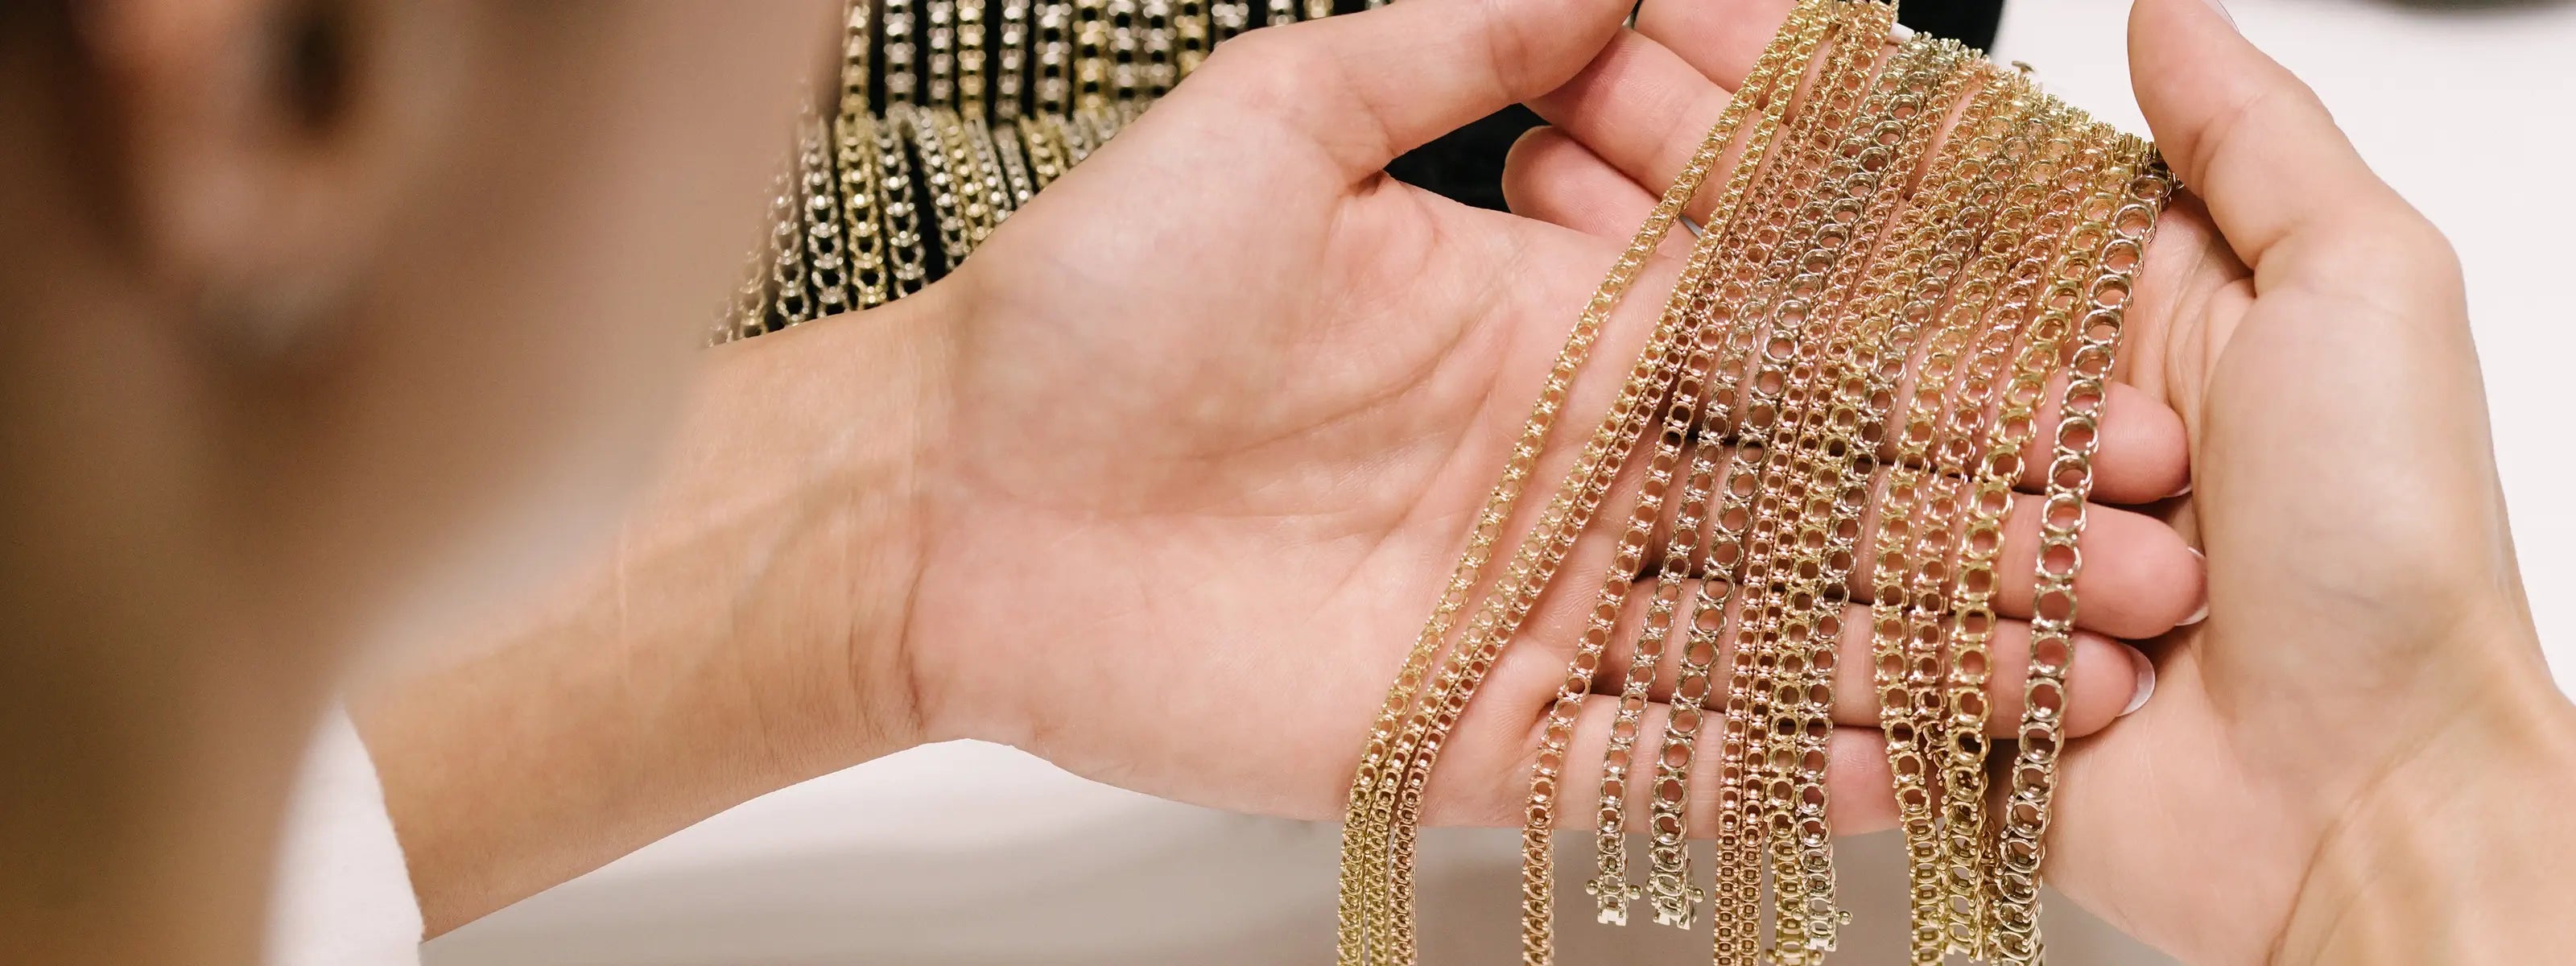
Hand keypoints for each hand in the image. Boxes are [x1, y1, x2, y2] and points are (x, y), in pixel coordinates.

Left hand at [901, 0, 2201, 838]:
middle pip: (1817, 488)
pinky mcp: (1473, 731)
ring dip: (1928, 641)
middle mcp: (1570, 464)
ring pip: (1770, 624)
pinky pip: (1657, 753)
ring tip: (2092, 660)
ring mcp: (1534, 606)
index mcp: (1554, 318)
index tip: (2080, 359)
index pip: (1790, 329)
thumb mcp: (1282, 114)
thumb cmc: (1092, 304)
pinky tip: (1909, 762)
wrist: (947, 495)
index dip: (1935, 346)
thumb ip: (1464, 29)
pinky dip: (1781, 767)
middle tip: (2155, 535)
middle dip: (1983, 511)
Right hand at [1500, 0, 2575, 960]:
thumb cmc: (2383, 547)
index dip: (1784, 102)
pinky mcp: (1888, 654)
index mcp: (2094, 313)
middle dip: (1672, 200)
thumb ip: (2254, 139)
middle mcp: (1997, 420)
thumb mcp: (2360, 292)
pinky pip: (1763, 579)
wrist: (2364, 802)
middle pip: (1799, 287)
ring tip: (1521, 257)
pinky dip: (1667, 517)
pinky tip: (1561, 458)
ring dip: (1638, 347)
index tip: (1662, 32)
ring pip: (1757, 423)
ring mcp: (1931, 541)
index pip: (1903, 180)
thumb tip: (2170, 4)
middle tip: (1543, 132)